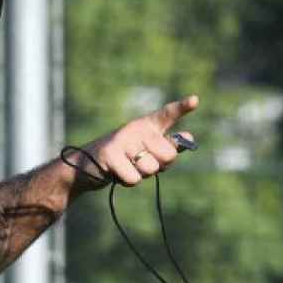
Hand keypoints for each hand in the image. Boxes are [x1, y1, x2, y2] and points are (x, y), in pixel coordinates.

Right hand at [79, 94, 199, 189]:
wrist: (87, 167)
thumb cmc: (123, 159)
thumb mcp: (147, 151)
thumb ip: (168, 146)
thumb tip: (189, 137)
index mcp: (147, 126)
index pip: (167, 114)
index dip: (182, 107)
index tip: (195, 100)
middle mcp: (136, 129)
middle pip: (168, 155)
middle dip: (160, 166)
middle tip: (141, 163)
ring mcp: (122, 140)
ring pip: (151, 169)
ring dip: (141, 175)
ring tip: (127, 167)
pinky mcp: (110, 154)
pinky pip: (134, 178)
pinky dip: (127, 181)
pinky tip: (117, 173)